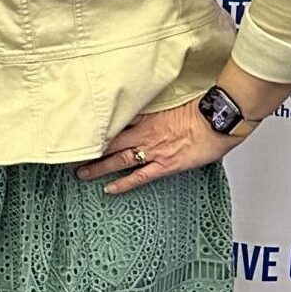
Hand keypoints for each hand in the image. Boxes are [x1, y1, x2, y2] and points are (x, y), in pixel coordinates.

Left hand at [76, 102, 244, 195]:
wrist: (220, 118)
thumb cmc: (203, 108)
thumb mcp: (175, 102)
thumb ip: (159, 107)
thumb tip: (150, 108)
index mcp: (147, 116)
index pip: (115, 122)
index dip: (97, 128)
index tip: (81, 131)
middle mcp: (145, 133)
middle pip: (110, 142)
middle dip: (90, 149)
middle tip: (71, 155)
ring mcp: (153, 150)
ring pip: (118, 160)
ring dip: (98, 167)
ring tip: (82, 173)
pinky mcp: (165, 165)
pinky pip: (139, 177)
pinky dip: (123, 184)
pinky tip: (108, 189)